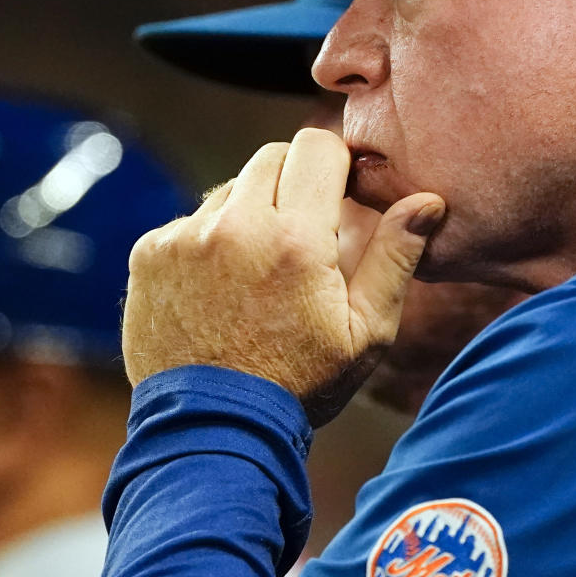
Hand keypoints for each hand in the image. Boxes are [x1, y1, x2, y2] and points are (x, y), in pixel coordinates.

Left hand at [122, 129, 444, 424]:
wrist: (212, 430)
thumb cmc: (300, 385)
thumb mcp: (366, 332)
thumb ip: (395, 258)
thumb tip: (426, 202)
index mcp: (296, 240)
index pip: (318, 146)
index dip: (337, 165)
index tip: (342, 195)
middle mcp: (235, 226)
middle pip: (272, 157)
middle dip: (295, 184)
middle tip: (306, 236)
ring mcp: (184, 237)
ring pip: (230, 189)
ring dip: (252, 213)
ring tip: (262, 273)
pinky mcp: (149, 253)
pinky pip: (190, 221)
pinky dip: (210, 241)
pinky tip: (223, 289)